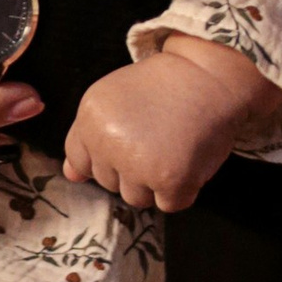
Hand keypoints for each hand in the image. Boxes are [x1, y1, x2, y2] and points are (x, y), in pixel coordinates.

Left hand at [65, 34, 281, 209]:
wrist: (211, 76)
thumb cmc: (162, 87)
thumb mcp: (112, 100)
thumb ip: (87, 139)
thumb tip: (70, 176)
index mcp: (90, 119)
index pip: (80, 162)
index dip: (107, 155)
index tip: (130, 137)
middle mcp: (109, 143)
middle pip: (109, 183)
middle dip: (132, 168)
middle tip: (157, 135)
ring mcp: (138, 164)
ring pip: (137, 198)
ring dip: (155, 182)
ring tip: (172, 146)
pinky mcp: (170, 180)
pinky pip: (170, 204)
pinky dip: (182, 189)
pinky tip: (187, 158)